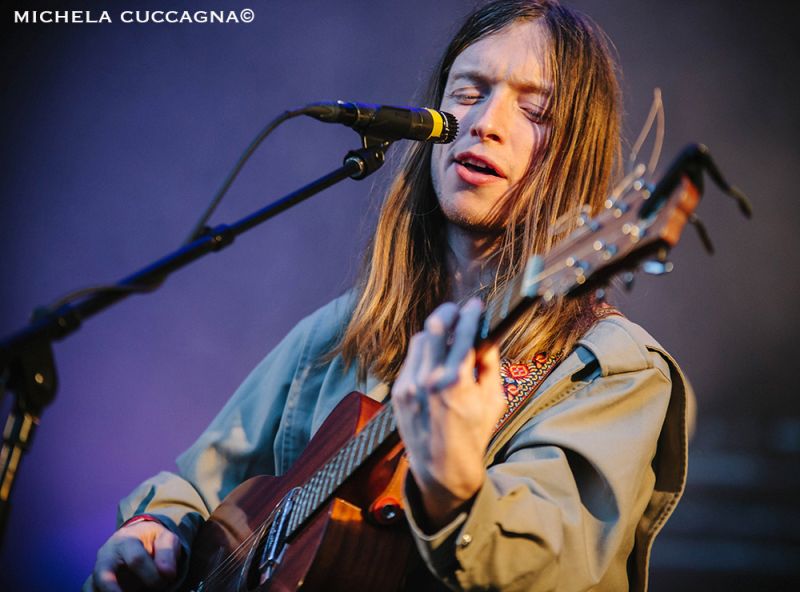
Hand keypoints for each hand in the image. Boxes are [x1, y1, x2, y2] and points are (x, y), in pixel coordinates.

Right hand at [85, 520, 180, 591]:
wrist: (138, 538)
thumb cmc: (153, 541)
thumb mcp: (166, 540)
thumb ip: (167, 553)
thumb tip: (167, 573)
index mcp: (125, 540)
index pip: (136, 560)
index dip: (152, 575)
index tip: (165, 581)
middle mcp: (106, 556)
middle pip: (104, 577)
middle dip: (118, 591)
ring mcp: (96, 570)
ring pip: (91, 587)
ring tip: (131, 590)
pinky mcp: (93, 583)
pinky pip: (90, 590)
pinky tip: (122, 591)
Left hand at [391, 298, 505, 528]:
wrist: (442, 469)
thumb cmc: (473, 435)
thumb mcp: (493, 400)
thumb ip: (490, 365)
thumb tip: (486, 337)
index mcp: (456, 382)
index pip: (463, 333)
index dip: (470, 313)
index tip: (476, 305)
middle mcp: (429, 379)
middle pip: (434, 327)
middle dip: (448, 312)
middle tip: (457, 310)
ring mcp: (409, 385)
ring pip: (420, 340)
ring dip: (435, 333)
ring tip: (447, 335)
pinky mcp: (398, 391)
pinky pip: (411, 360)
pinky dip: (425, 354)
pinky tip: (435, 359)